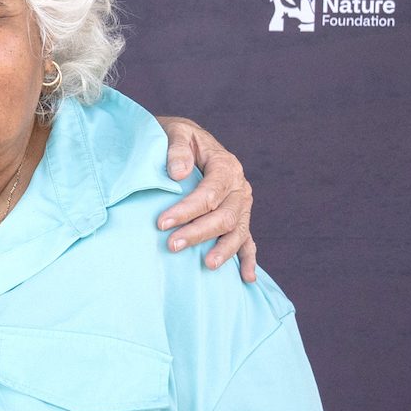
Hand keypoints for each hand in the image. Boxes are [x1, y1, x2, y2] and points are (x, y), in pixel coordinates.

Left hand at [152, 115, 257, 281]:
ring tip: (206, 264)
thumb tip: (179, 174)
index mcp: (226, 165)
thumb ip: (177, 149)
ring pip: (237, 230)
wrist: (186, 141)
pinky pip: (247, 240)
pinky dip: (248, 259)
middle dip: (198, 232)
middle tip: (172, 245)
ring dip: (223, 249)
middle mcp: (239, 187)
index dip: (187, 210)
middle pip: (224, 215)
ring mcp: (242, 205)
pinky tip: (247, 278)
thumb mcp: (175, 132)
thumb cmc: (177, 138)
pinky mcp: (239, 218)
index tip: (162, 222)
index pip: (210, 192)